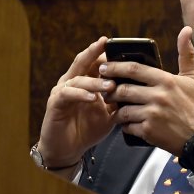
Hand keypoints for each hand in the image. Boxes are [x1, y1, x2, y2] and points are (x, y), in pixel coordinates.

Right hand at [38, 37, 117, 167]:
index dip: (105, 53)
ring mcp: (62, 91)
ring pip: (78, 79)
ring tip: (111, 85)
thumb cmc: (88, 128)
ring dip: (95, 81)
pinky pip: (68, 94)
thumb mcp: (108, 112)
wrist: (68, 149)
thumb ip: (118, 99)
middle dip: (94, 52)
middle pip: (83, 62)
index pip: (95, 62)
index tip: (118, 45)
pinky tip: (93, 98)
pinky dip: (81, 95)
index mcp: (85, 81)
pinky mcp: (55, 104)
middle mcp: (72, 82)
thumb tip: (138, 89)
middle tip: (105, 44)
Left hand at [101, 26, 193, 154]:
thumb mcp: (193, 78)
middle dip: (111, 90)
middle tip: (105, 90)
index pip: (134, 69)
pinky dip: (125, 126)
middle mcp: (158, 96)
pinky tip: (127, 124)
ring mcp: (153, 114)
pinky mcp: (149, 131)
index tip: (104, 67)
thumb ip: (186, 53)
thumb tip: (186, 30)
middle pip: (124, 89)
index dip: (115, 67)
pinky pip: (127, 127)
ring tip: (115, 108)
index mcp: (167, 81)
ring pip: (123, 109)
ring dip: (116, 110)